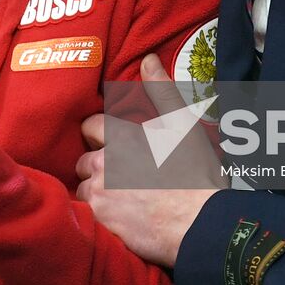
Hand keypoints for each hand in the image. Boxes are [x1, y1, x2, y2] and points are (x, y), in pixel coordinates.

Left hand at [75, 54, 222, 266]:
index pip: (90, 126)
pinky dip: (99, 216)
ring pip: (84, 190)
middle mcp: (103, 165)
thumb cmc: (195, 174)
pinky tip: (117, 218)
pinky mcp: (101, 225)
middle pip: (83, 161)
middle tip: (119, 174)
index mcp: (120, 137)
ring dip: (96, 192)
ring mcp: (100, 196)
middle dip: (97, 166)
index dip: (99, 133)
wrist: (201, 225)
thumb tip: (147, 59)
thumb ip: (161, 90)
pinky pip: (87, 217)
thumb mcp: (183, 124)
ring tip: (119, 199)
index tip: (110, 142)